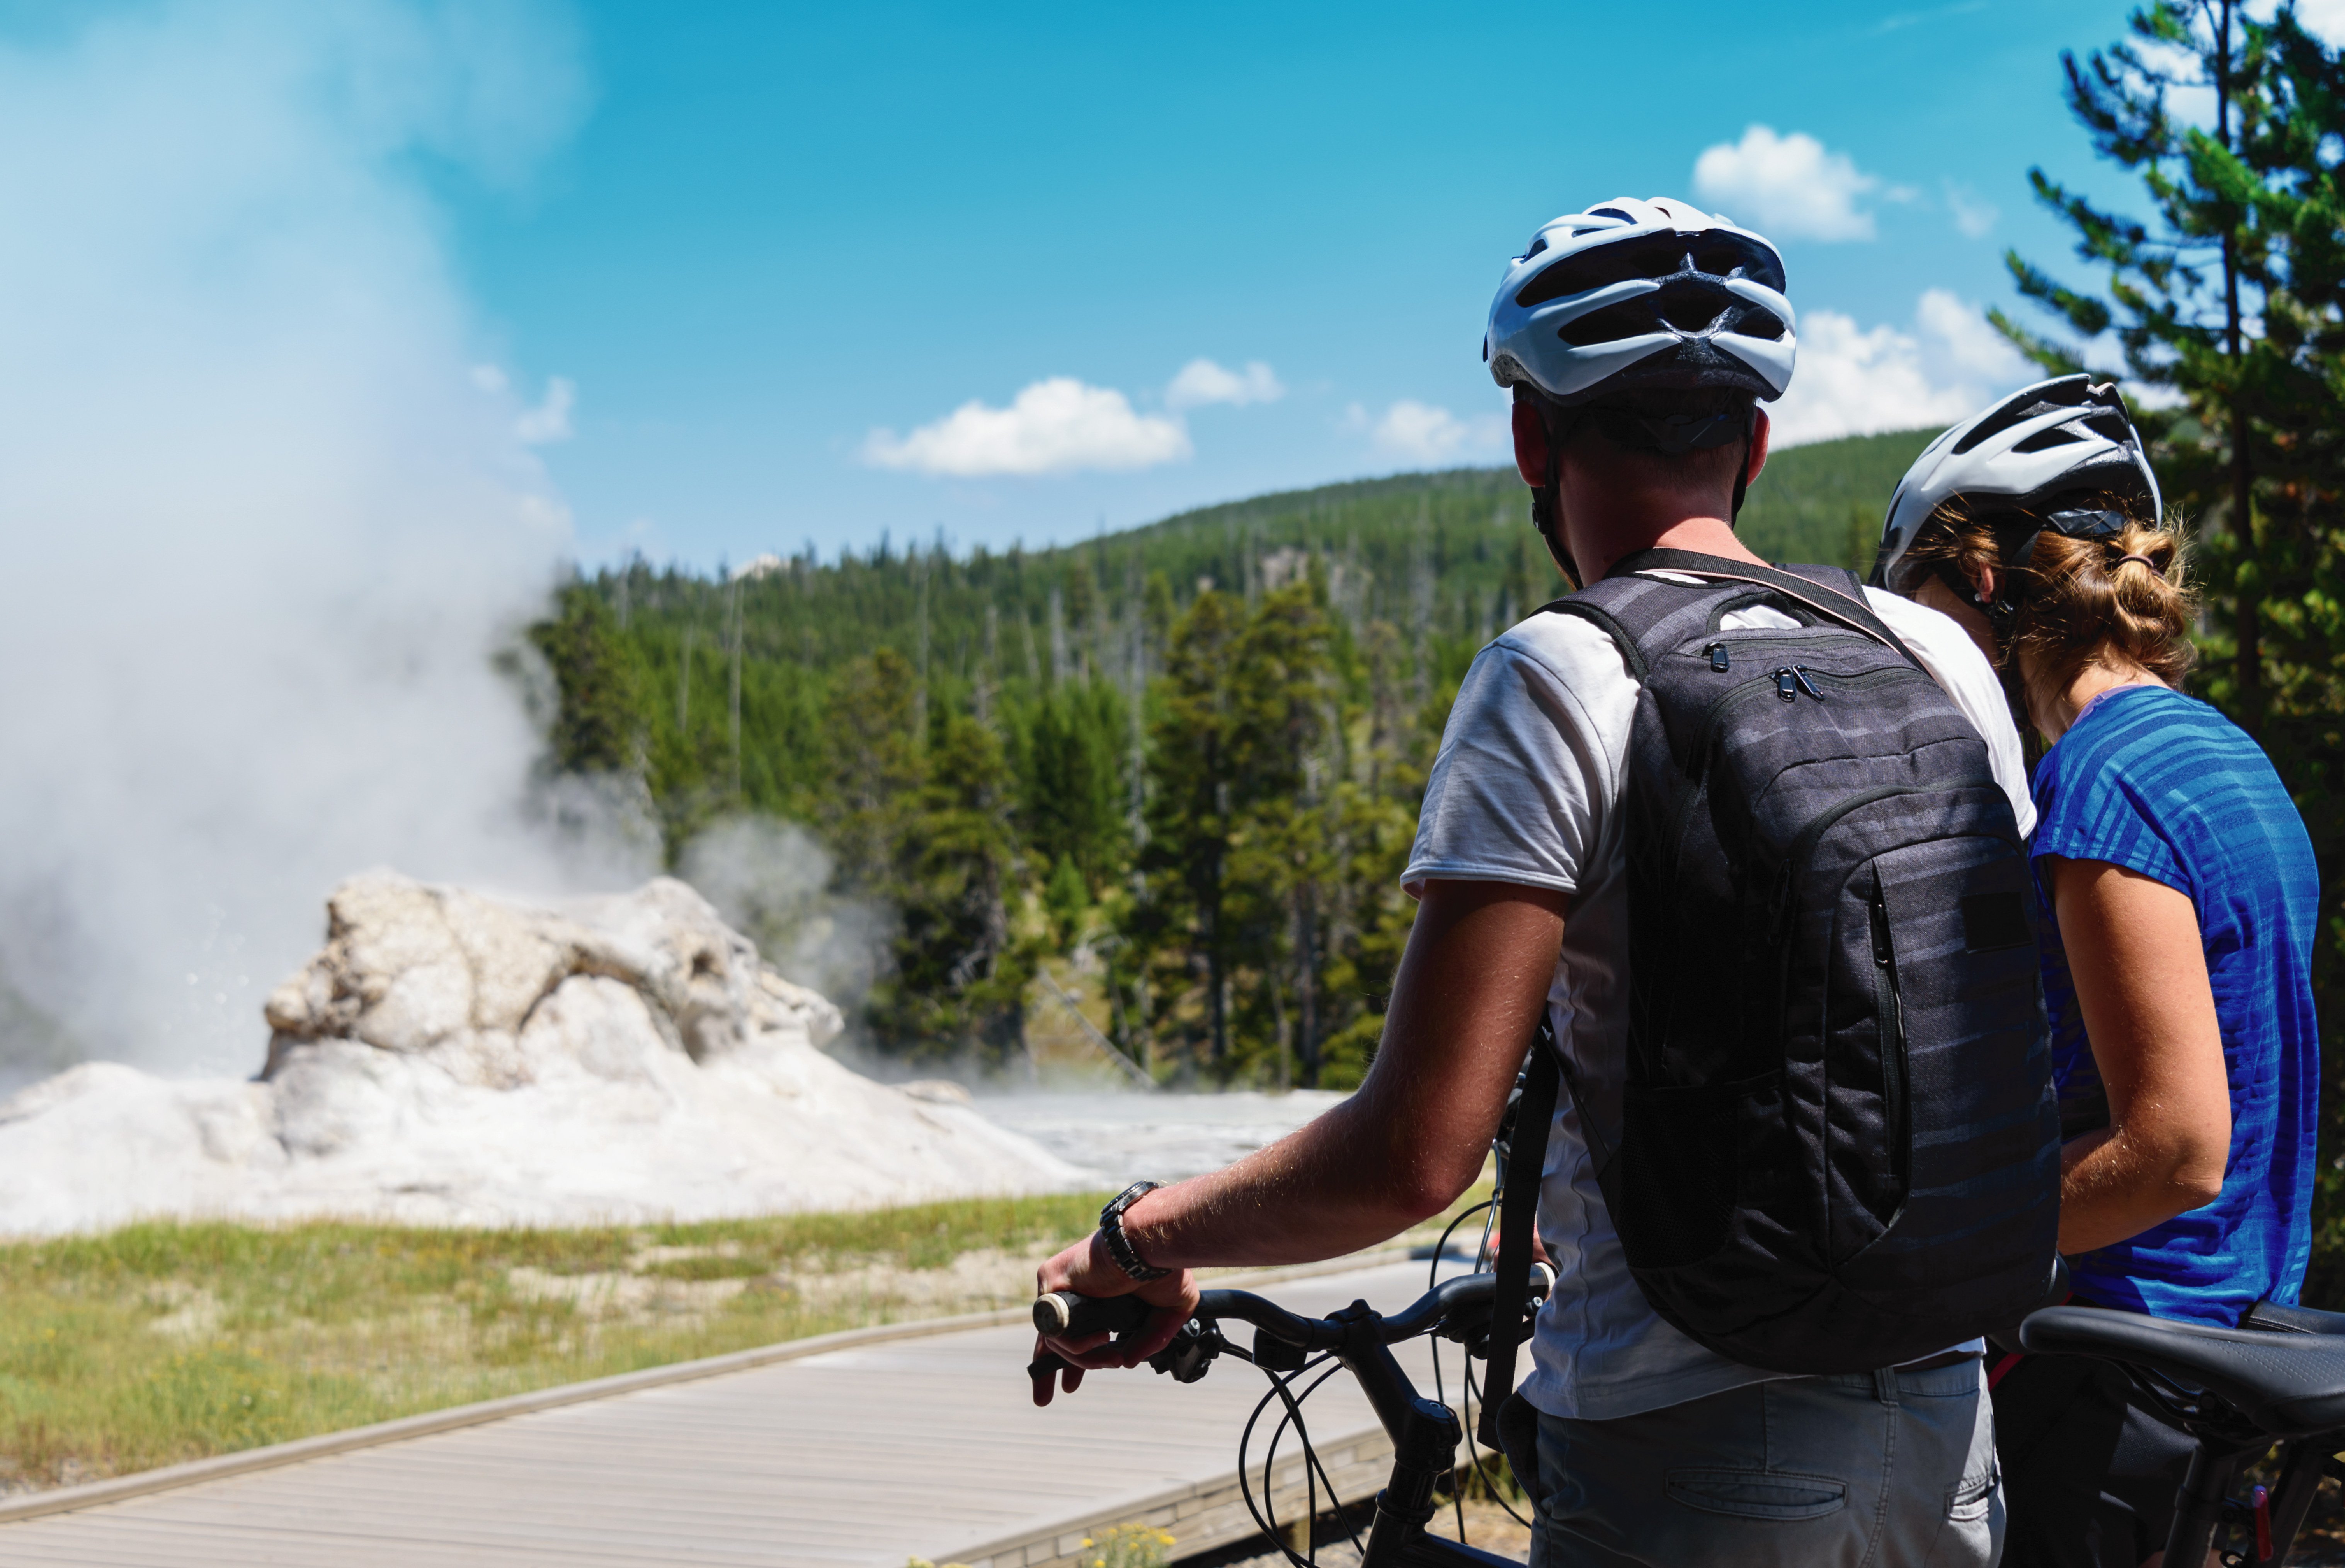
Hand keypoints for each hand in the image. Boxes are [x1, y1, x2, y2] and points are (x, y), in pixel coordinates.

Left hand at [1029, 1231, 1197, 1407]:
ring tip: (1115, 1358)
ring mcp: (1058, 1286)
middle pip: (1049, 1339)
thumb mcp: (1168, 1312)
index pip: (1072, 1333)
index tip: (1069, 1387)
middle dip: (1046, 1373)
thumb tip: (1129, 1362)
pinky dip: (1076, 1345)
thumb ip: (1150, 1339)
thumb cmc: (1164, 1267)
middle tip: (1044, 1399)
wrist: (1151, 1242)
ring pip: (1057, 1341)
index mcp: (1095, 1299)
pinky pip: (1054, 1329)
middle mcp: (1072, 1293)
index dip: (1072, 1361)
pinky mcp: (1050, 1281)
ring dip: (1087, 1360)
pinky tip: (1101, 1341)